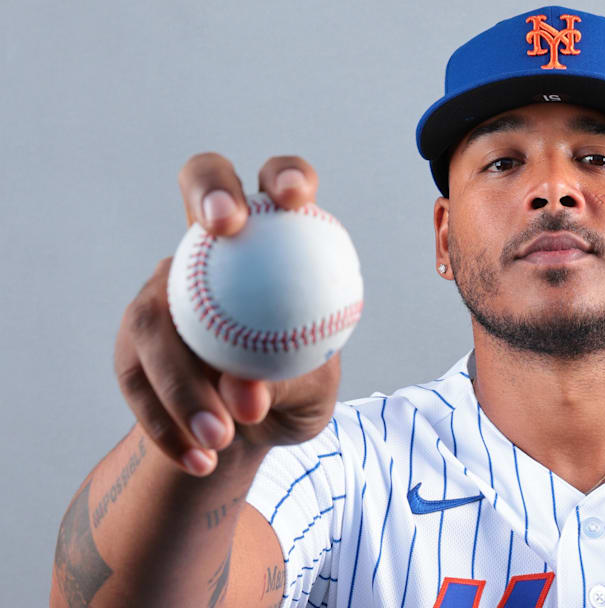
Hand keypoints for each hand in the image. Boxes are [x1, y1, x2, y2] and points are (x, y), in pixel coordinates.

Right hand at [113, 153, 340, 475]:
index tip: (293, 198)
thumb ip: (289, 382)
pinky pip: (138, 372)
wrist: (242, 436)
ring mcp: (167, 286)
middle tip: (223, 227)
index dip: (284, 175)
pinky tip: (197, 458)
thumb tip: (247, 393)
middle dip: (209, 190)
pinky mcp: (135, 337)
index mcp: (274, 246)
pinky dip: (167, 421)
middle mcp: (214, 251)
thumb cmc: (292, 395)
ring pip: (159, 308)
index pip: (277, 188)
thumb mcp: (310, 396)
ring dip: (185, 380)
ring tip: (220, 437)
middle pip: (201, 185)